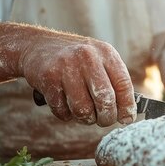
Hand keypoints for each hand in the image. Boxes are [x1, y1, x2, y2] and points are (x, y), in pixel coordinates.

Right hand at [21, 34, 136, 126]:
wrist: (36, 45)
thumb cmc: (74, 58)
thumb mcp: (98, 59)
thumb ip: (113, 81)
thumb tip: (127, 114)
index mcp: (105, 52)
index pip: (124, 85)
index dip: (127, 106)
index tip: (126, 119)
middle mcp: (88, 57)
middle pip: (105, 100)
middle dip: (106, 117)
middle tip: (103, 120)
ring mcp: (67, 67)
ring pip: (83, 110)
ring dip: (85, 119)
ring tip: (84, 113)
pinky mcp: (49, 78)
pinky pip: (63, 111)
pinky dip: (66, 115)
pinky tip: (65, 104)